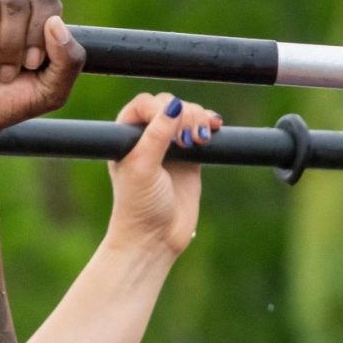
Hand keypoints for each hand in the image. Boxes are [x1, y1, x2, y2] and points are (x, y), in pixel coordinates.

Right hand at [0, 0, 85, 134]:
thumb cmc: (6, 106)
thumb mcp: (49, 94)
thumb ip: (69, 62)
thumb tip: (56, 22)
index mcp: (35, 26)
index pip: (45, 1)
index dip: (38, 29)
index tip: (31, 63)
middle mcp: (7, 14)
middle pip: (15, 3)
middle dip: (11, 44)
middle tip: (4, 75)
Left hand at [104, 93, 223, 257]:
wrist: (155, 238)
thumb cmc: (139, 206)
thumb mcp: (144, 167)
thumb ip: (157, 135)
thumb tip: (174, 105)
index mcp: (127, 136)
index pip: (145, 104)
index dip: (161, 109)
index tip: (172, 130)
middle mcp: (146, 138)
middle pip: (169, 106)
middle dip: (184, 115)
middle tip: (188, 142)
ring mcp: (169, 147)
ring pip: (187, 115)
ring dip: (198, 120)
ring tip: (200, 141)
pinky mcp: (190, 158)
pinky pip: (201, 131)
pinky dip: (209, 125)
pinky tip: (215, 127)